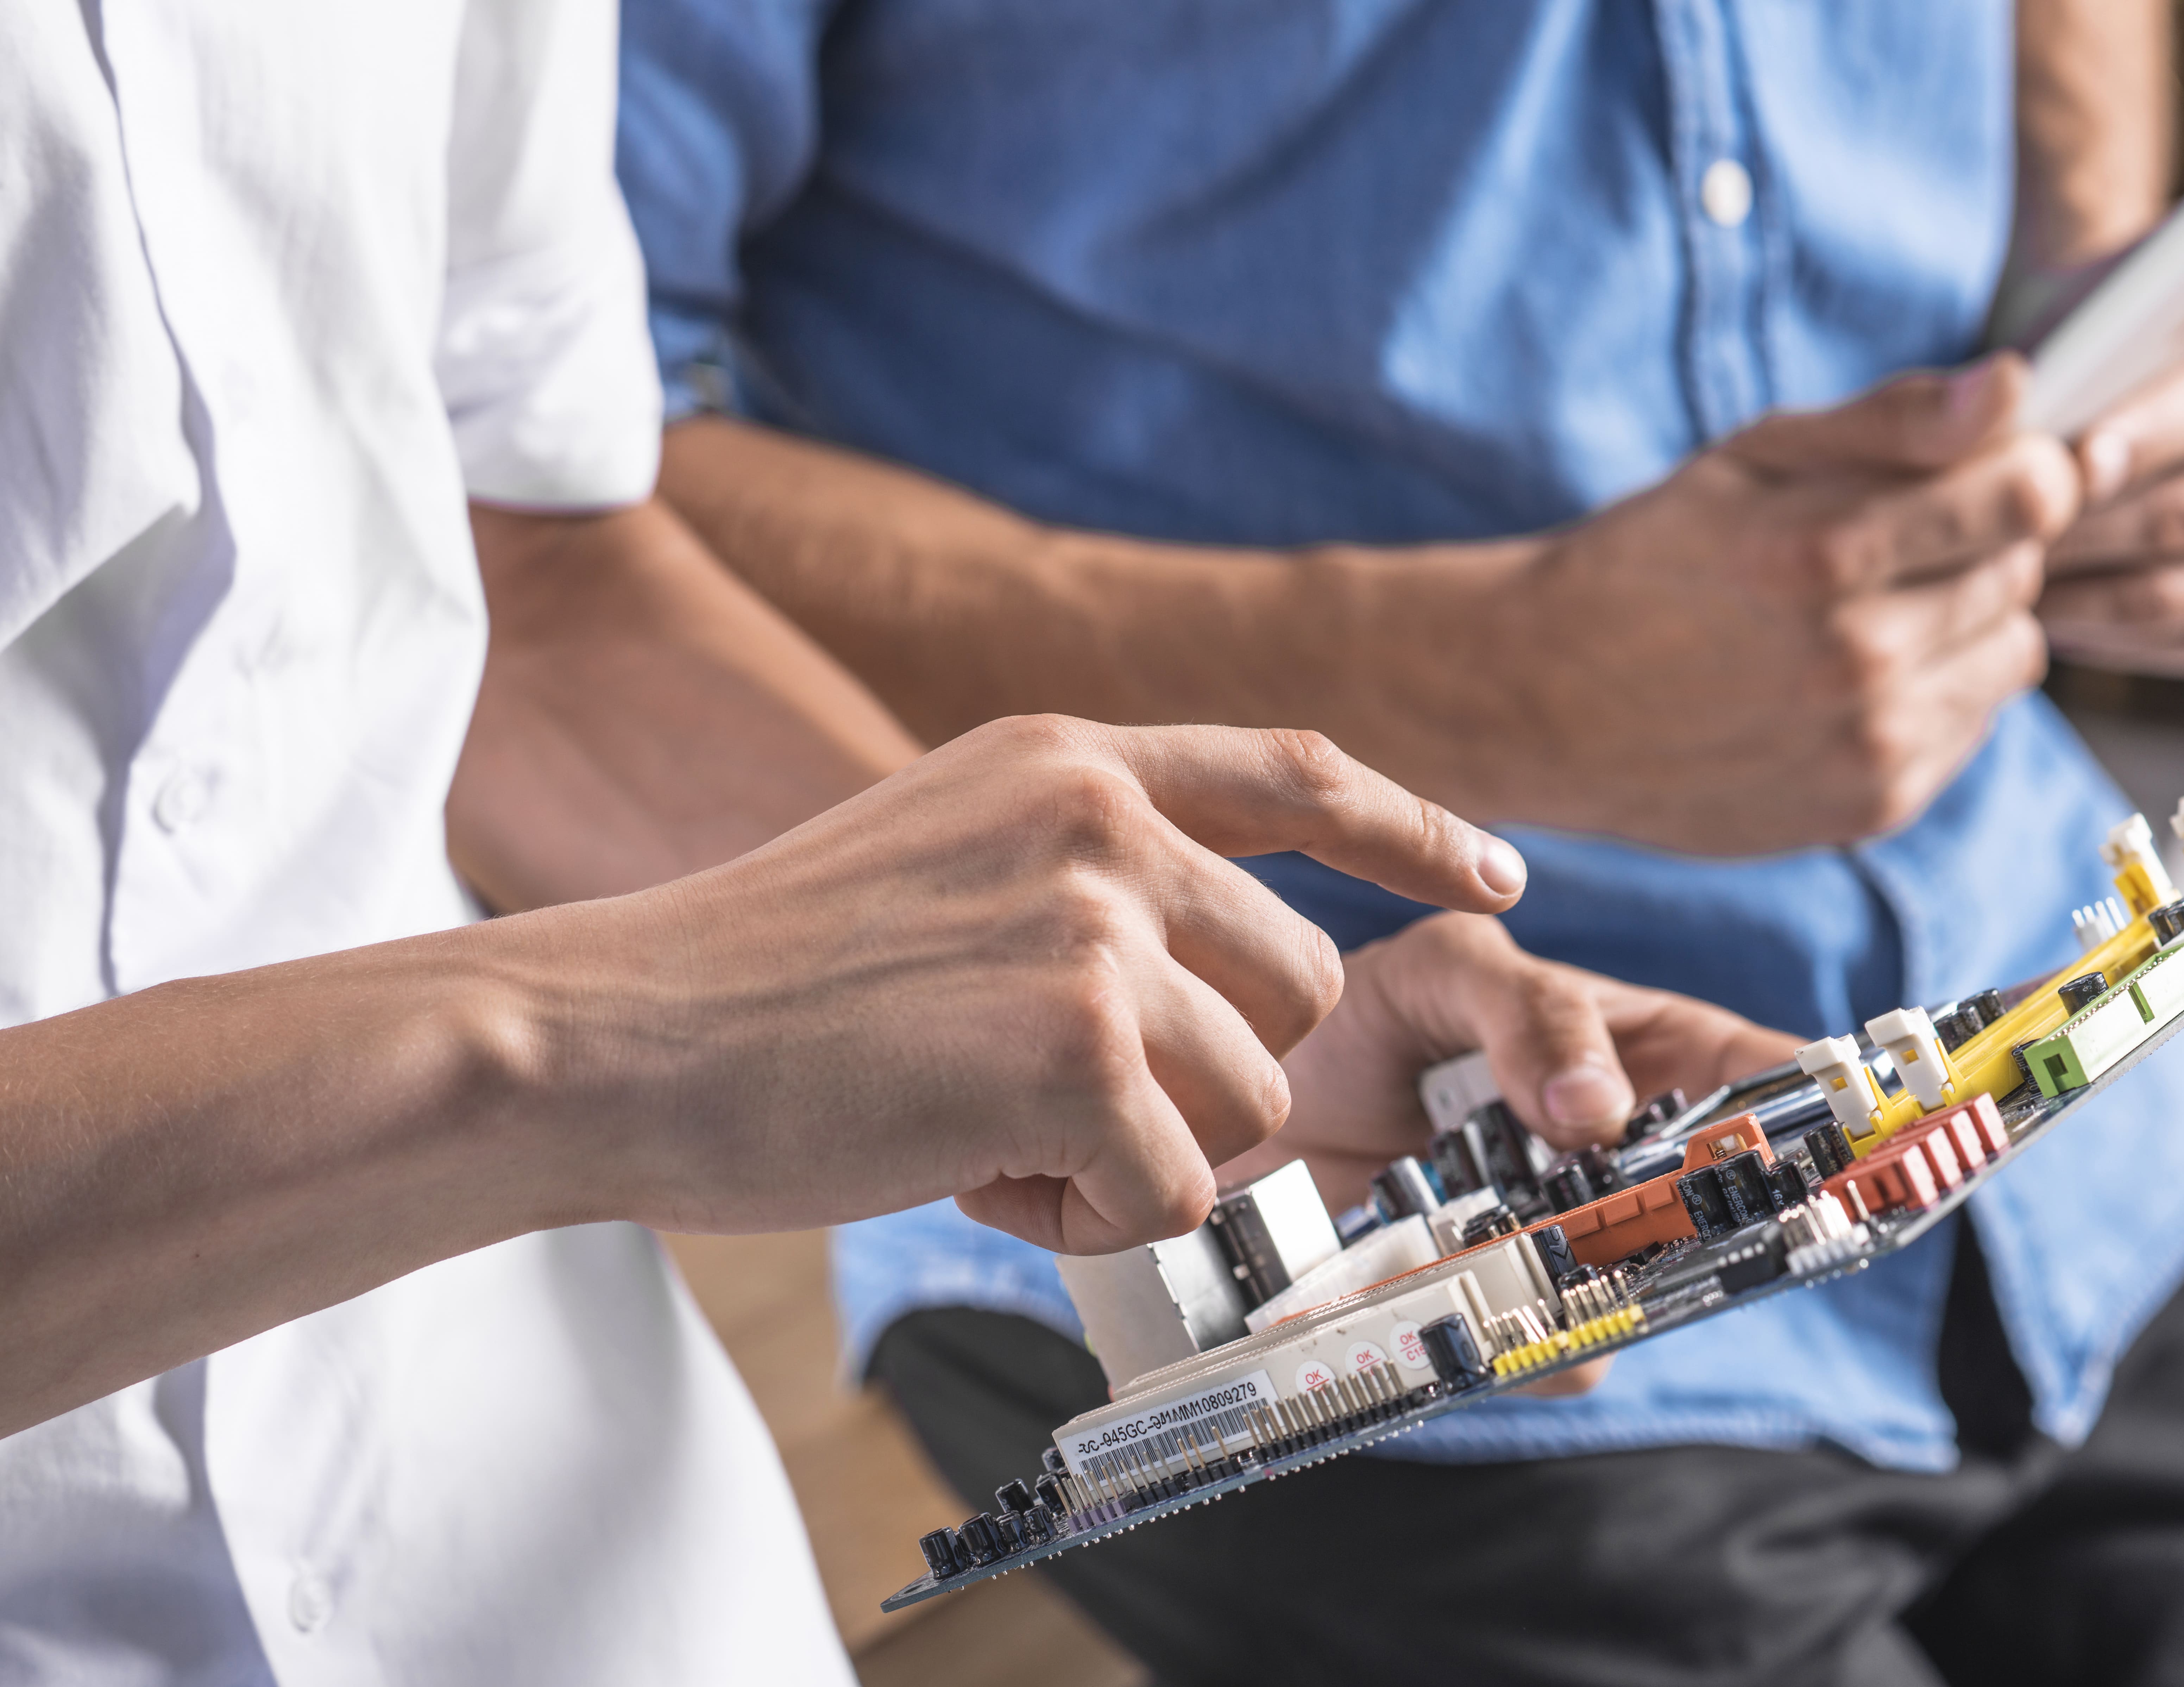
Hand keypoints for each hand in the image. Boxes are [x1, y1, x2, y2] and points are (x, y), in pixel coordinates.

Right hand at [558, 716, 1526, 1252]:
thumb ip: (1082, 886)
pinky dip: (1086, 1215)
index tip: (1494, 879)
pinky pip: (1173, 1187)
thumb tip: (1205, 1000)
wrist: (614, 1034)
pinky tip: (967, 1171)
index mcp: (1068, 762)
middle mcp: (1101, 819)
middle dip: (1206, 1078)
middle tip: (1046, 1104)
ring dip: (1138, 1154)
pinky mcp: (1074, 1045)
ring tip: (987, 1131)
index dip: (1412, 829)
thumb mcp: (945, 859)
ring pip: (1246, 1102)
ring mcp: (1095, 925)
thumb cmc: (764, 982)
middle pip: (1294, 992)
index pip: (1297, 771)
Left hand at [1219, 912, 1796, 1396]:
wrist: (1249, 1102)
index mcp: (1644, 1052)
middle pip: (1725, 1208)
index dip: (1833, 1110)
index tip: (1871, 1143)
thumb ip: (1529, 1017)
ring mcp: (1573, 1239)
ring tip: (1532, 1258)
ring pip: (1645, 1292)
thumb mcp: (1447, 973)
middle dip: (1718, 1226)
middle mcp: (1626, 1156)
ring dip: (1604, 1290)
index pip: (1767, 1074)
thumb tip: (1598, 1109)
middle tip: (1672, 1222)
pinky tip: (1471, 1313)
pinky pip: (1553, 1354)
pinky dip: (1521, 1345)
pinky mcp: (1506, 1309)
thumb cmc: (1368, 1013)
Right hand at [1487, 357, 2078, 851]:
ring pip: (2015, 654)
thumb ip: (1889, 420)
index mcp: (1824, 552)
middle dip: (1976, 545)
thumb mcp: (1750, 459)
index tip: (1979, 469)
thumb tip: (2012, 386)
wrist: (1546, 702)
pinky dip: (1937, 694)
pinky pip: (1975, 725)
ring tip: (1868, 617)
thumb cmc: (1649, 560)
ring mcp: (1871, 745)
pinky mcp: (1875, 806)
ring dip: (1966, 625)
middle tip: (1881, 550)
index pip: (2031, 495)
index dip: (2020, 468)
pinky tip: (1854, 682)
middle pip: (2024, 571)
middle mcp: (1858, 658)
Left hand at [2038, 152, 2183, 676]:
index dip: (2144, 435)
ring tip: (2000, 547)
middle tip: (2005, 510)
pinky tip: (2036, 591)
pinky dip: (2090, 621)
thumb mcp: (2159, 256)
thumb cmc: (2102, 320)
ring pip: (2170, 588)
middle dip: (2089, 513)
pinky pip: (2165, 641)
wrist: (2066, 381)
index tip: (2072, 449)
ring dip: (2075, 572)